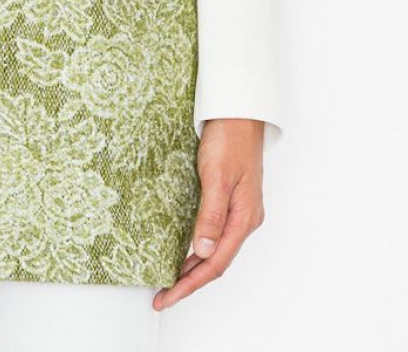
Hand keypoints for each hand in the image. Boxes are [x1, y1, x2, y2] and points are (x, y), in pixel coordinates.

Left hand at [152, 118, 265, 311]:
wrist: (239, 110)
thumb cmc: (229, 138)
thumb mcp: (216, 176)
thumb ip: (210, 215)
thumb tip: (201, 252)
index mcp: (244, 218)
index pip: (215, 263)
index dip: (190, 284)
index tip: (168, 296)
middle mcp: (244, 219)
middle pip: (217, 261)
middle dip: (190, 281)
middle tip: (163, 295)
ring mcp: (240, 210)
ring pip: (216, 249)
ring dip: (194, 267)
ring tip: (170, 280)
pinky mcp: (232, 199)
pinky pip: (215, 233)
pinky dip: (199, 248)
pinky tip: (186, 251)